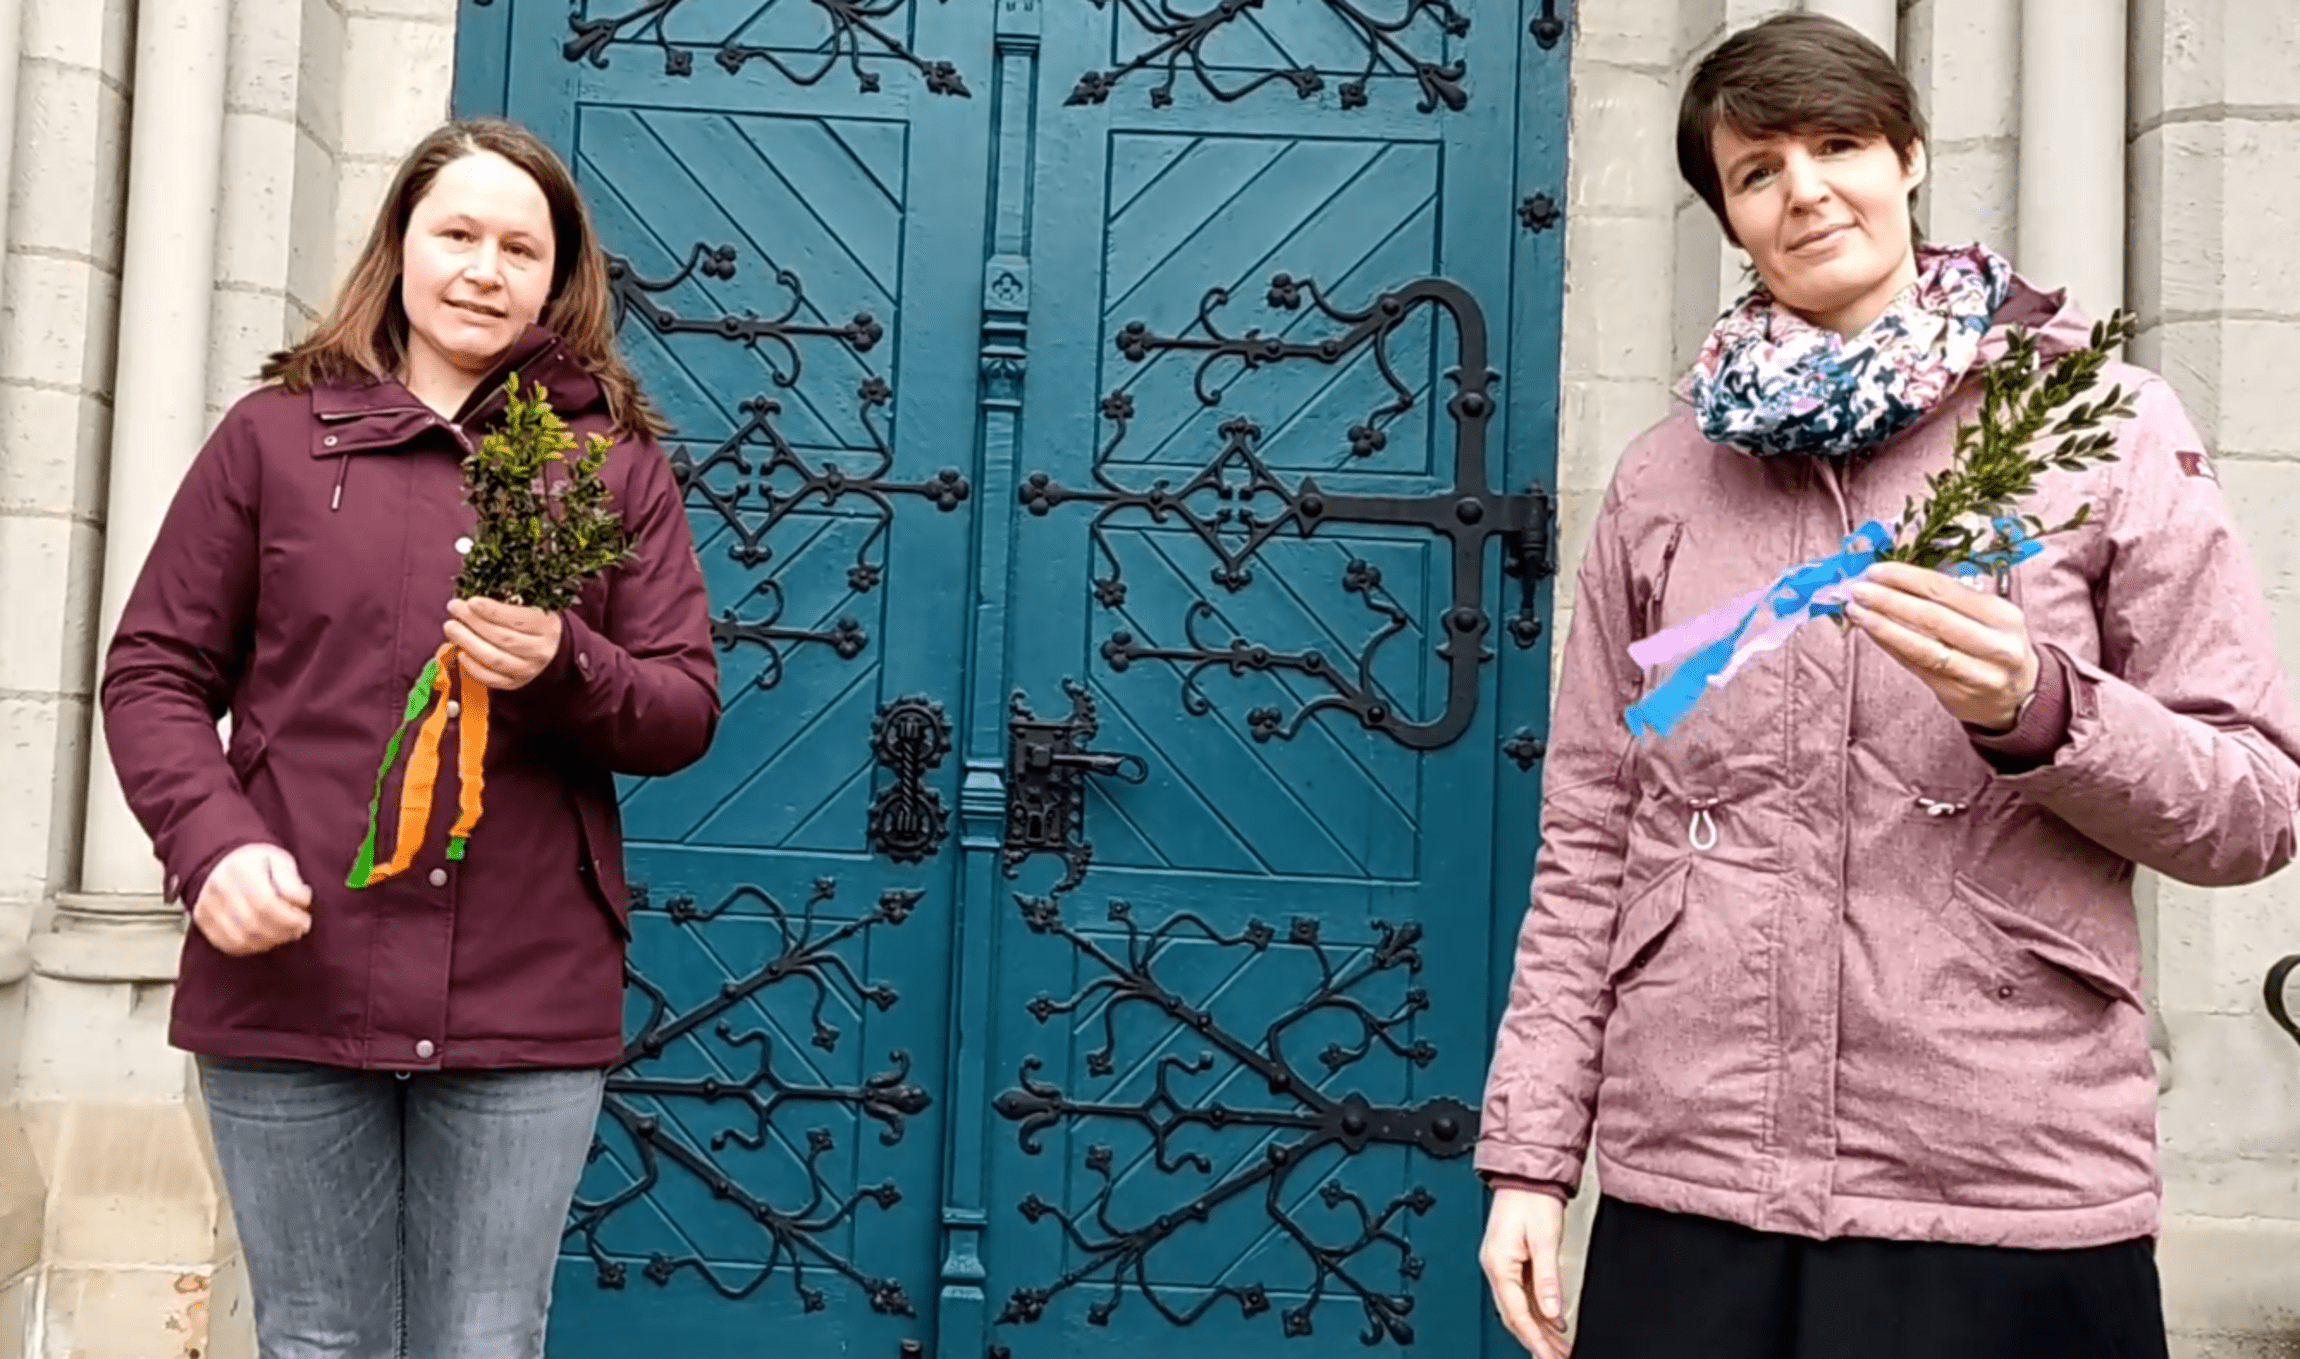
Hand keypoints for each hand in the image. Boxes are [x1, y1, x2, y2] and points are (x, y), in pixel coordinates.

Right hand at [192, 843, 312, 955]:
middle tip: (299, 928)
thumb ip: (292, 880)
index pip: (265, 904)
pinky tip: (267, 938)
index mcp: (239, 869)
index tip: (304, 918)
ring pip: (241, 939)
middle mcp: (218, 888)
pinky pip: (229, 945)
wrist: (225, 862)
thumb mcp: (280, 860)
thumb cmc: (258, 863)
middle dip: (283, 931)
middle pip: (253, 924)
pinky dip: (253, 947)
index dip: (289, 918)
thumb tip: (301, 902)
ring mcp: (207, 906)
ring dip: (270, 941)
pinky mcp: (203, 921)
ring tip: (286, 933)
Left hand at [444, 597, 563, 689]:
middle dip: (474, 622)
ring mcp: (529, 670)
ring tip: (451, 628)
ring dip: (468, 643)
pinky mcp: (515, 683)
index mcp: (547, 626)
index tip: (471, 601)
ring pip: (495, 659)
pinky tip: (461, 652)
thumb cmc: (530, 619)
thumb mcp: (528, 604)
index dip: (492, 611)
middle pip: (503, 638)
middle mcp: (541, 651)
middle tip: (454, 608)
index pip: (518, 619)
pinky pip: (491, 678)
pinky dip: (473, 666)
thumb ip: (505, 601)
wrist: (546, 645)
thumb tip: (471, 601)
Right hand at [1480, 1187, 1571, 1357]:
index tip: (1550, 1356)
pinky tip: (1552, 1324)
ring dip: (1538, 1330)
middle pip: (1515, 1315)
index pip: (1517, 1313)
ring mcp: (1502, 1265)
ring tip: (1558, 1348)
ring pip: (1519, 1308)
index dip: (1535, 1339)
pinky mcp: (1512, 1261)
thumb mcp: (1544, 1239)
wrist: (1525, 1175)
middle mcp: (1496, 1267)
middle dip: (1536, 1341)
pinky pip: (1523, 1295)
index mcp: (1498, 1264)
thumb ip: (1548, 1278)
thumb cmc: (1530, 1199)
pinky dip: (1538, 1313)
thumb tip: (1552, 1311)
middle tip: (1555, 1358)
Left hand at [1846, 562, 2039, 730]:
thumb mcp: (1989, 617)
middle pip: (1933, 618)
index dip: (1907, 578)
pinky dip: (1890, 645)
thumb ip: (1950, 599)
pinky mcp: (1955, 694)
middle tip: (1859, 590)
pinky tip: (1871, 632)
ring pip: (1922, 646)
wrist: (2017, 695)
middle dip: (1889, 600)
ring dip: (1883, 626)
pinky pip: (1915, 665)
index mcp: (2004, 616)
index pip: (1947, 590)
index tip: (1877, 570)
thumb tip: (1894, 577)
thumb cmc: (1994, 644)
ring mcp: (1977, 673)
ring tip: (1856, 611)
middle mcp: (1996, 646)